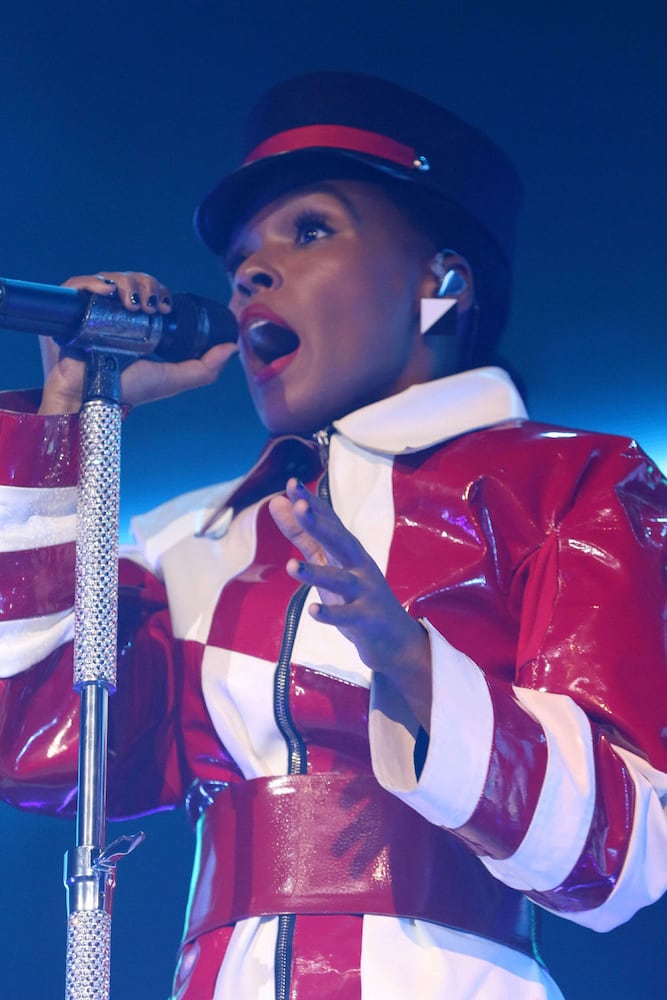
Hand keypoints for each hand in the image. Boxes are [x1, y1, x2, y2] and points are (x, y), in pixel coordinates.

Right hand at [38, 271, 236, 413]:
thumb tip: (232, 348)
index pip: (148, 291)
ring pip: (110, 277)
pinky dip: (92, 282)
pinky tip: (107, 293)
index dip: (158, 290)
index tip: (164, 306)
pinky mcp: (69, 310)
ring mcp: (90, 309)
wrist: (92, 399)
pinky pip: (78, 283)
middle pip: (131, 280)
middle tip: (151, 306)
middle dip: (146, 285)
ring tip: (133, 304)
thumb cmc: (129, 390)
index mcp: (135, 323)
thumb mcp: (174, 378)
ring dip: (126, 283)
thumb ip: (205, 368)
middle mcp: (113, 312)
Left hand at [269, 478, 432, 728]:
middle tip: (299, 507)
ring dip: (315, 573)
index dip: (311, 504)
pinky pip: (347, 615)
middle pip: (339, 541)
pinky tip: (312, 610)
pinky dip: (331, 613)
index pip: (329, 521)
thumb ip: (302, 534)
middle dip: (320, 524)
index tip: (291, 484)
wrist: (394, 638)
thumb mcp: (328, 562)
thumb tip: (277, 502)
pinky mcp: (367, 618)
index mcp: (348, 550)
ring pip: (340, 579)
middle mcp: (358, 565)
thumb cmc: (356, 595)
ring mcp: (365, 591)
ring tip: (290, 567)